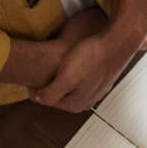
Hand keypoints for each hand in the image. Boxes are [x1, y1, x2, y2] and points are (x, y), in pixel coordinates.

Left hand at [31, 13, 146, 111]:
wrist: (116, 43)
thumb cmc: (92, 58)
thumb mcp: (66, 79)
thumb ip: (50, 94)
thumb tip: (38, 99)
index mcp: (76, 104)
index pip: (46, 99)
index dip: (35, 86)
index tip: (30, 73)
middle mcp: (86, 101)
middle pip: (58, 93)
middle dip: (49, 81)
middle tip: (43, 65)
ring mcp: (95, 90)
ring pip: (69, 85)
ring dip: (61, 74)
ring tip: (57, 61)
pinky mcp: (100, 79)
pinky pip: (80, 77)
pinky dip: (73, 70)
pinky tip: (73, 58)